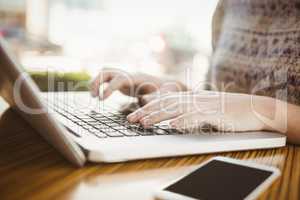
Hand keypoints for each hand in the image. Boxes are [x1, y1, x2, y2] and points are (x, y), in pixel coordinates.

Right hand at [90, 68, 186, 103]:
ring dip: (95, 82)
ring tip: (93, 96)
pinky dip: (99, 85)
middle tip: (94, 96)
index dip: (109, 88)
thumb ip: (154, 98)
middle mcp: (128, 73)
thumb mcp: (162, 95)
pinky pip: (107, 79)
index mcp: (137, 77)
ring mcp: (124, 76)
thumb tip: (143, 100)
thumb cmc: (165, 90)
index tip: (101, 98)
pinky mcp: (122, 80)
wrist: (166, 84)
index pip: (119, 79)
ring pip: (105, 72)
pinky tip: (98, 96)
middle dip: (97, 81)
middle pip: (107, 71)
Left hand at [127, 91, 270, 132]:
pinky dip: (185, 120)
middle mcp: (195, 99)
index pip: (165, 100)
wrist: (254, 107)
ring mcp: (205, 105)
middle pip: (166, 103)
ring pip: (177, 109)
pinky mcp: (216, 114)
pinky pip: (198, 117)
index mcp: (192, 98)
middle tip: (131, 119)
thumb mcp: (205, 107)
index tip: (135, 113)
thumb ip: (189, 109)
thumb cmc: (229, 109)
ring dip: (159, 116)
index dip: (148, 106)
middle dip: (146, 111)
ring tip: (143, 122)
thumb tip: (174, 117)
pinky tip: (173, 125)